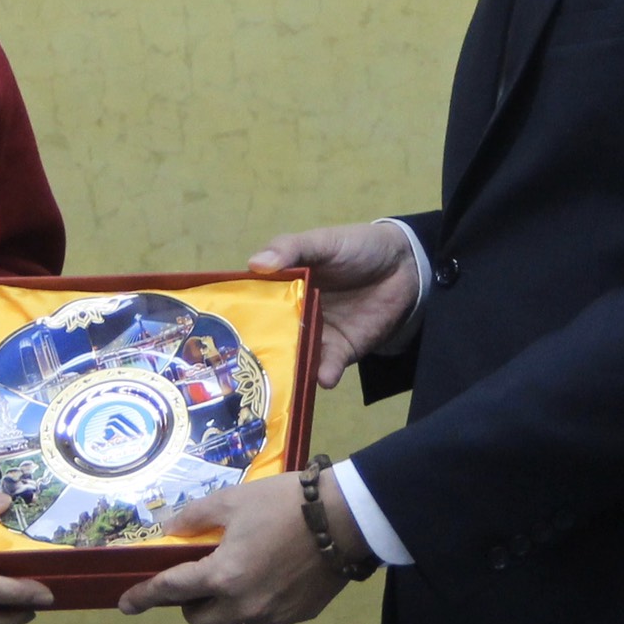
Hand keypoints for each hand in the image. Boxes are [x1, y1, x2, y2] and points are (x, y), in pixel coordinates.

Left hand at [115, 471, 362, 623]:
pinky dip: (255, 604)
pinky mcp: (298, 616)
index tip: (126, 604)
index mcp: (223, 576)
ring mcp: (273, 615)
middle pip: (201, 622)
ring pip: (234, 623)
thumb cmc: (285, 504)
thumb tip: (171, 531)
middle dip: (190, 606)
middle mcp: (244, 604)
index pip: (171, 591)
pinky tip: (268, 577)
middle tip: (196, 580)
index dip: (143, 597)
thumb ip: (196, 518)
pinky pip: (264, 618)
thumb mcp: (233, 500)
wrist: (346, 518)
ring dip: (224, 606)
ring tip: (238, 574)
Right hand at [252, 222, 419, 387]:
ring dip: (288, 369)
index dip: (236, 317)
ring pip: (295, 356)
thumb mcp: (321, 241)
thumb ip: (291, 249)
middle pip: (269, 338)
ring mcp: (316, 335)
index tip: (218, 330)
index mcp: (282, 287)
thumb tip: (254, 264)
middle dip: (256, 353)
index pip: (252, 305)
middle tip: (238, 370)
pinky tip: (322, 377)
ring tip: (277, 382)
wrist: (405, 266)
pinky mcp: (341, 351)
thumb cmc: (356, 247)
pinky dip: (324, 374)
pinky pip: (328, 366)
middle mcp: (293, 315)